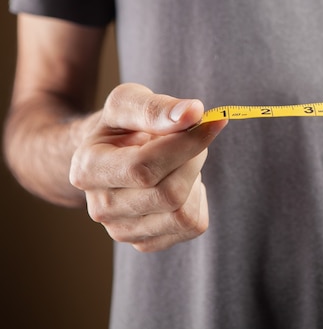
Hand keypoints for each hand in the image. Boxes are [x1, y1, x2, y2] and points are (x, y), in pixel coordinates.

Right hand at [69, 83, 226, 251]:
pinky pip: (193, 226)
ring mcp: (122, 231)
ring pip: (183, 215)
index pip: (144, 168)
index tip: (213, 122)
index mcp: (88, 170)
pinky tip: (178, 182)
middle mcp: (101, 208)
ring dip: (194, 180)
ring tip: (178, 161)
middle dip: (192, 160)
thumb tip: (194, 113)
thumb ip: (156, 107)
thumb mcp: (129, 102)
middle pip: (169, 195)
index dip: (186, 145)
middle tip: (191, 138)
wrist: (111, 155)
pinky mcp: (146, 243)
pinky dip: (196, 200)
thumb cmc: (122, 126)